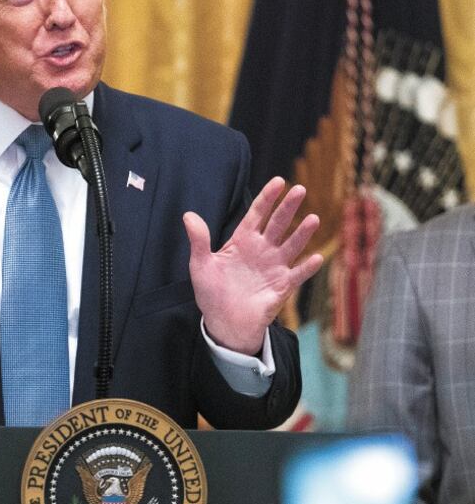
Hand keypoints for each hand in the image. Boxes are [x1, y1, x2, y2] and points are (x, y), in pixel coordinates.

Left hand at [184, 177, 323, 354]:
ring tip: (312, 219)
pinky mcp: (282, 286)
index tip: (279, 181)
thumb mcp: (201, 264)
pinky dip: (307, 267)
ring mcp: (274, 267)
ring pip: (291, 245)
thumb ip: (198, 240)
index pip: (257, 214)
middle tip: (300, 190)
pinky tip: (315, 257)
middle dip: (288, 207)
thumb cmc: (211, 292)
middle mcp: (262, 250)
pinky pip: (297, 275)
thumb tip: (188, 215)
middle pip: (277, 224)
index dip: (267, 197)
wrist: (223, 322)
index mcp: (243, 241)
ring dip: (302, 233)